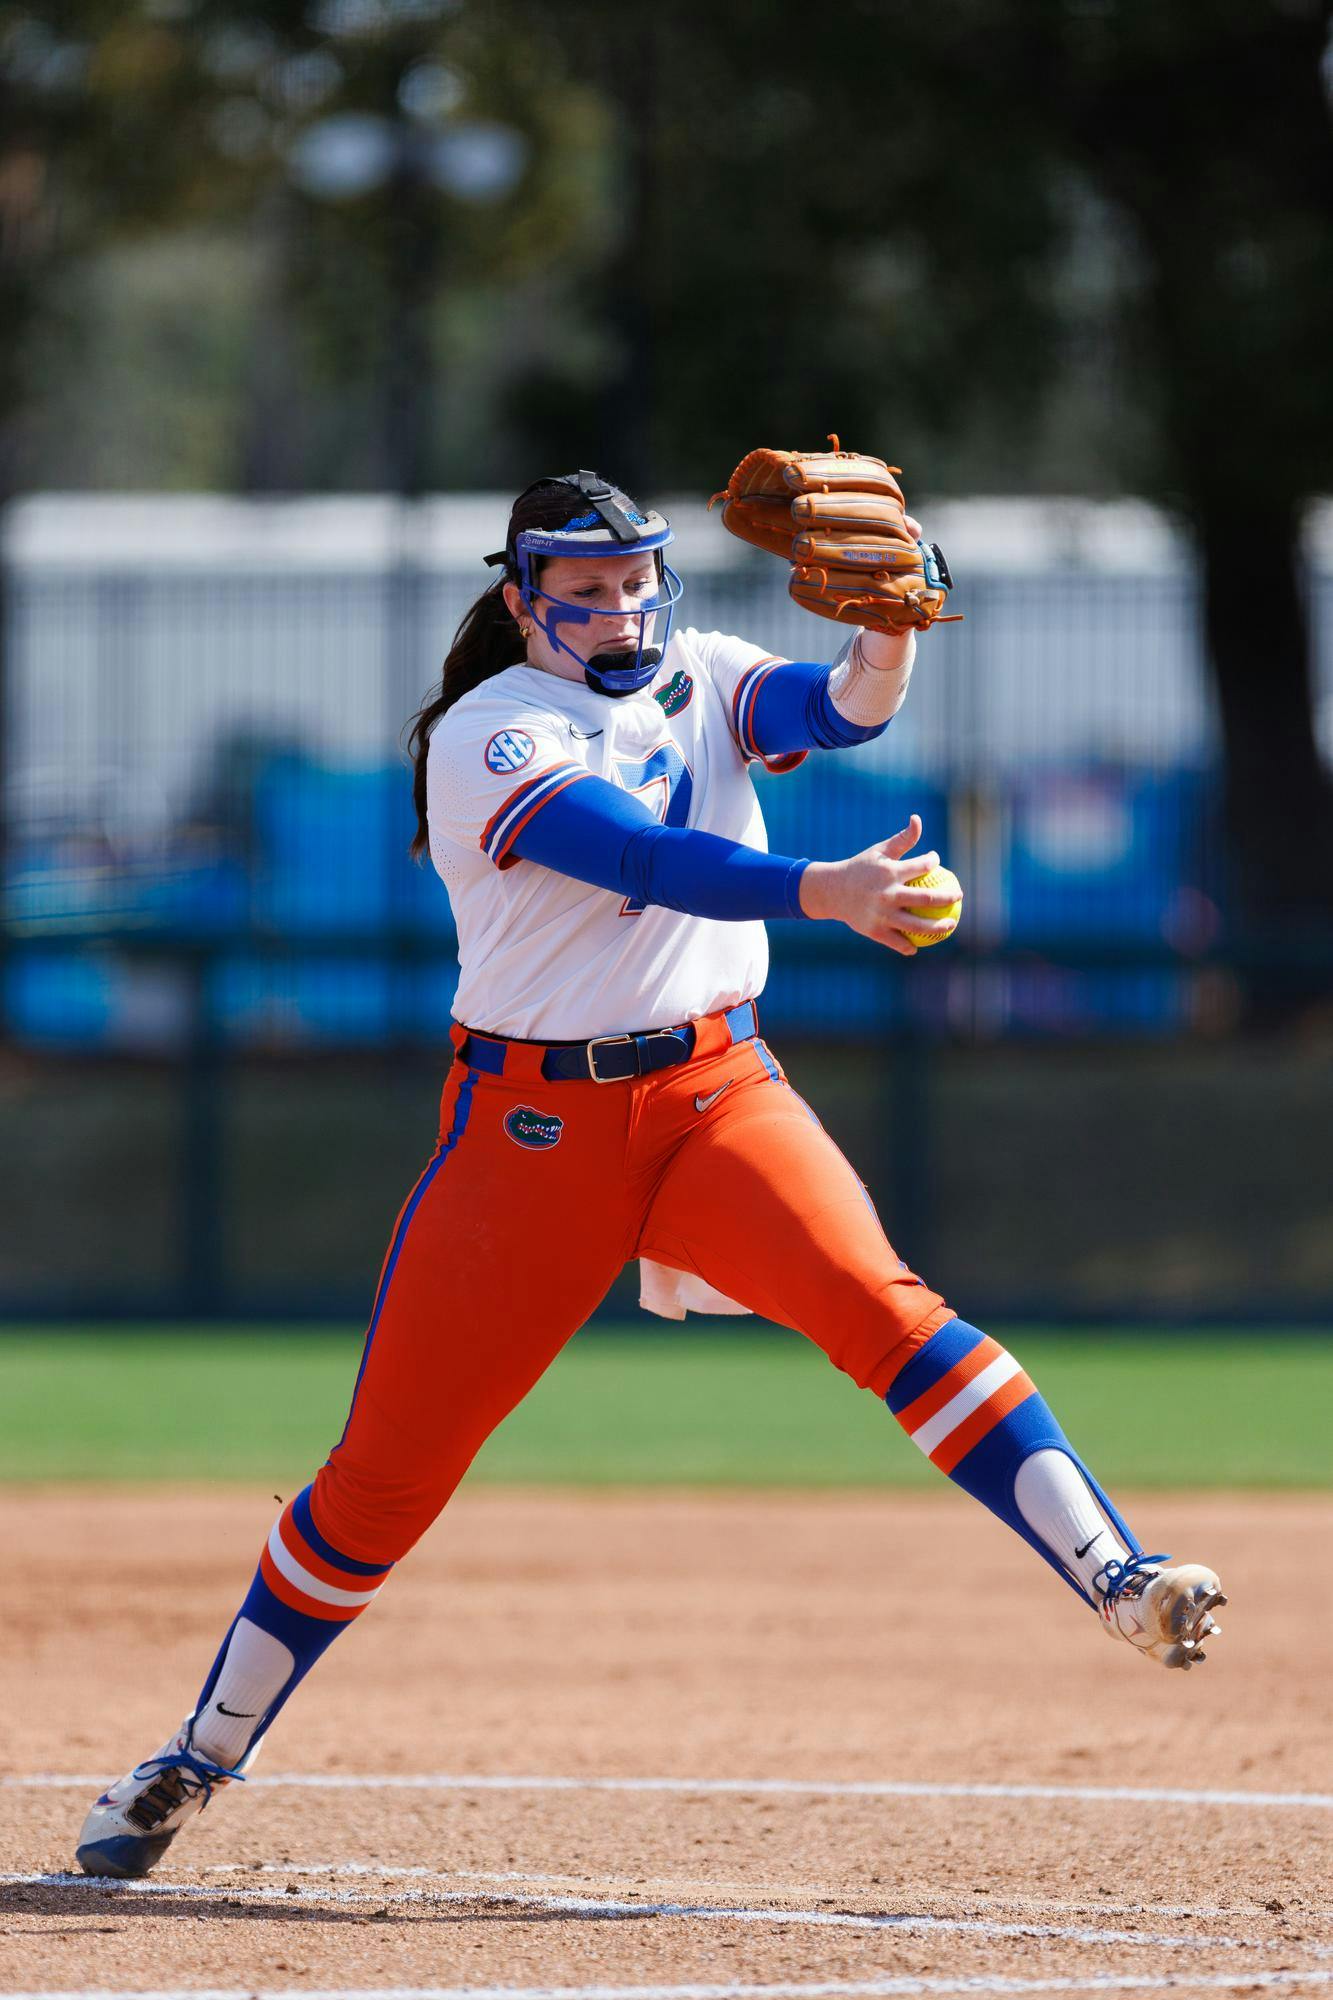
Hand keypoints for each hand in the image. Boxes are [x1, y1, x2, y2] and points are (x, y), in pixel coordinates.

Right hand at [798, 815, 956, 954]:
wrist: (832, 890)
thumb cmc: (861, 869)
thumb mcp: (880, 851)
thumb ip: (902, 839)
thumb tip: (917, 819)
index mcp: (890, 872)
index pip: (922, 866)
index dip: (933, 861)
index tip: (937, 862)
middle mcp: (887, 894)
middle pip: (926, 899)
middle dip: (948, 898)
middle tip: (959, 896)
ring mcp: (881, 914)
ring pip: (916, 926)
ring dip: (938, 927)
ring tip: (951, 924)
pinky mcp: (874, 930)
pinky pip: (897, 942)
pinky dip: (908, 946)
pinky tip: (919, 946)